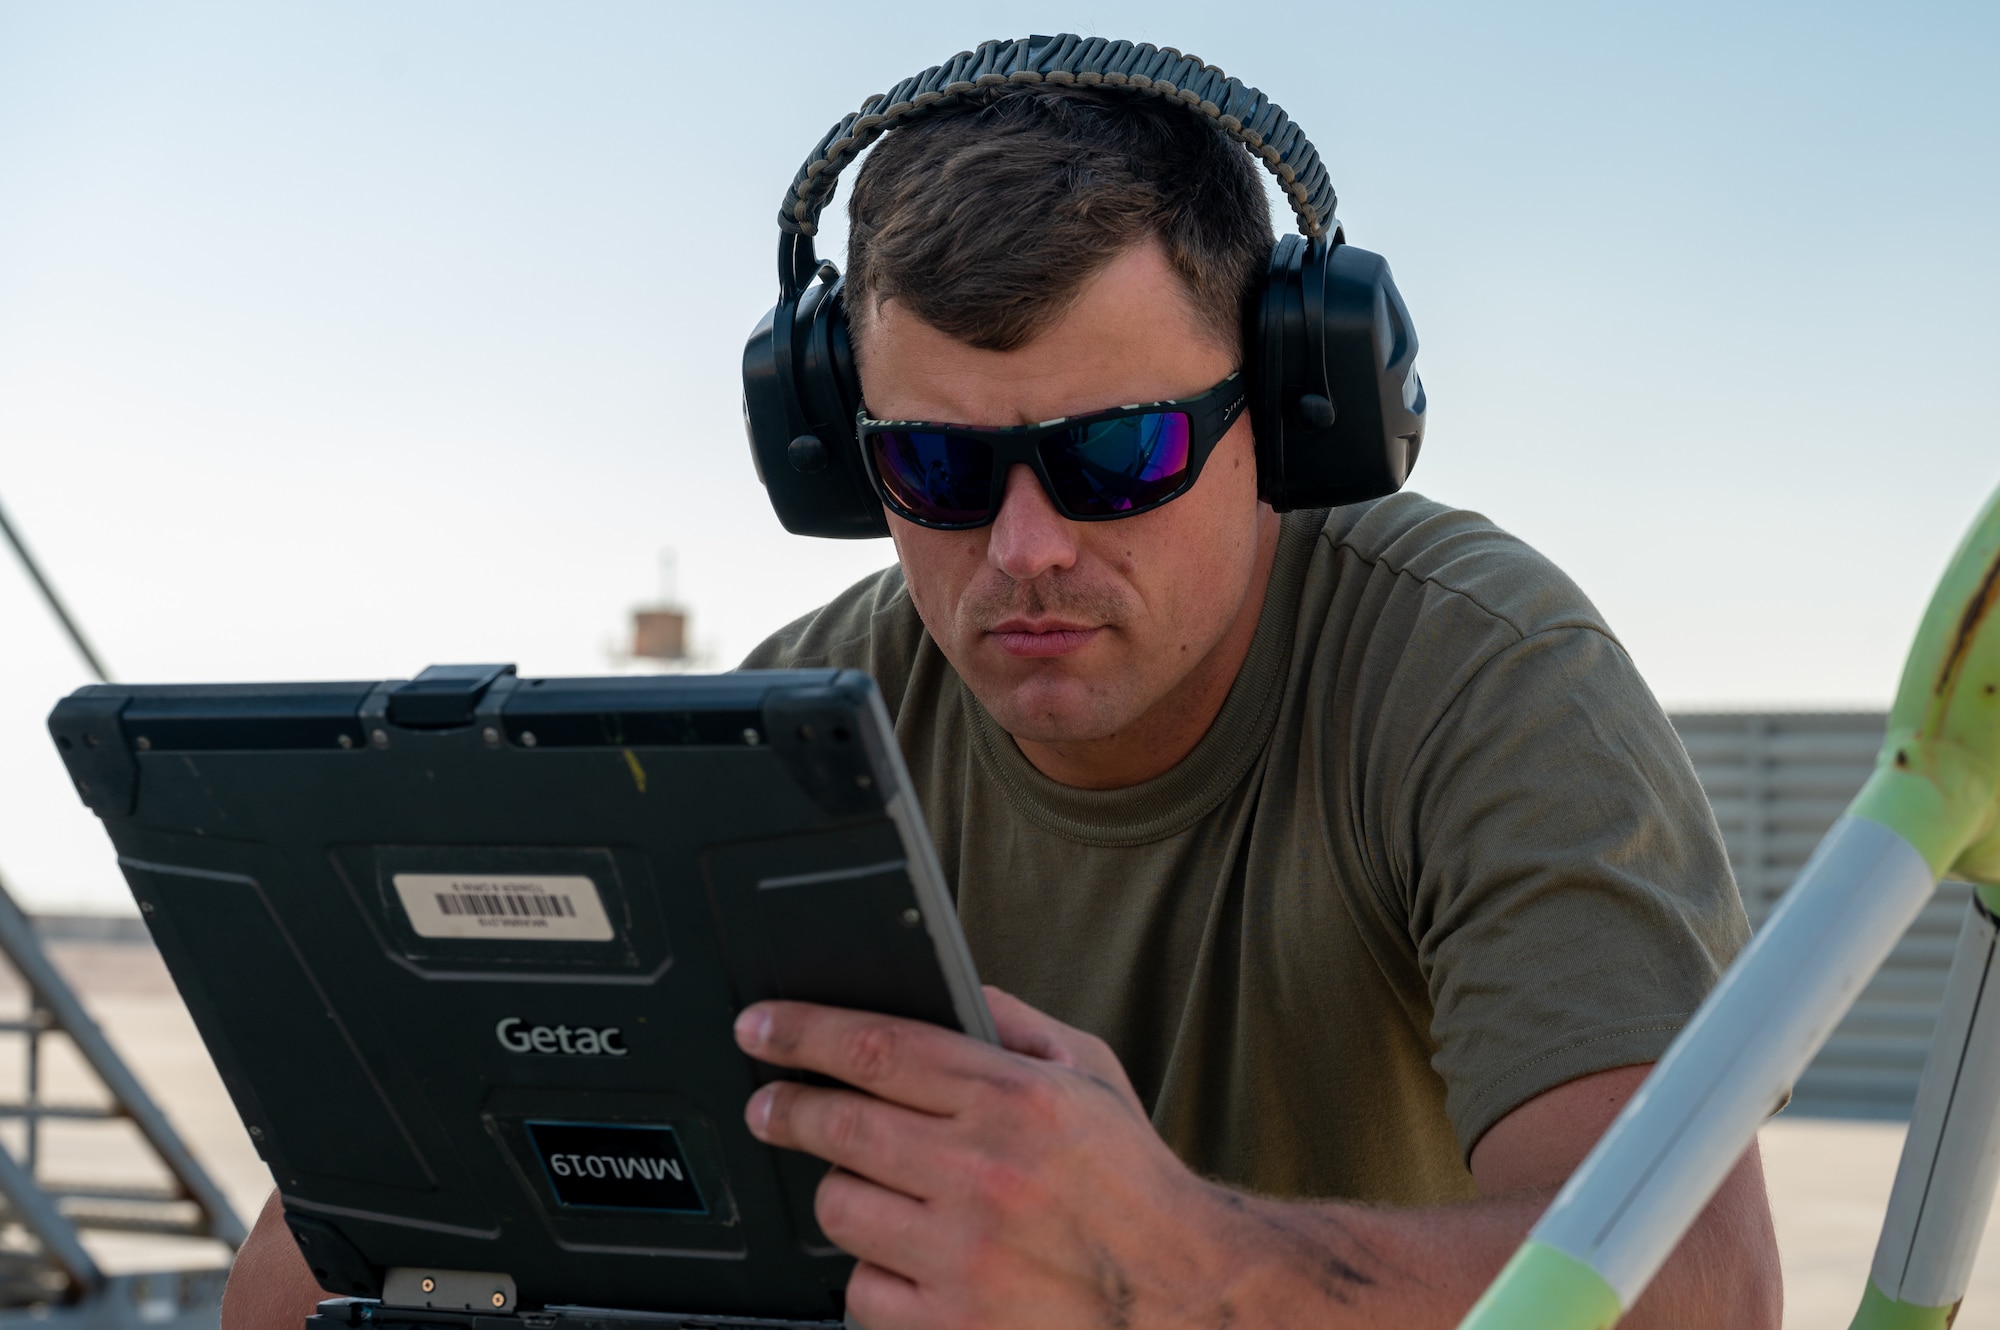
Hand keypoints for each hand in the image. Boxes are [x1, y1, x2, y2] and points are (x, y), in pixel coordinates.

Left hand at [734, 987, 1243, 1329]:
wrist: (1186, 1298)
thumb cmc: (1133, 1186)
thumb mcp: (1091, 1074)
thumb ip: (1013, 1024)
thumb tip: (942, 992)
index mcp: (1017, 1100)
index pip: (877, 1047)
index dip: (802, 1032)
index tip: (761, 1027)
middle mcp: (985, 1174)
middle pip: (839, 1125)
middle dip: (785, 1110)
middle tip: (768, 1106)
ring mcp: (965, 1256)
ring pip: (841, 1209)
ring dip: (843, 1194)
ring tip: (875, 1191)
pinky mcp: (953, 1326)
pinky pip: (860, 1292)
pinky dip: (872, 1274)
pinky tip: (908, 1261)